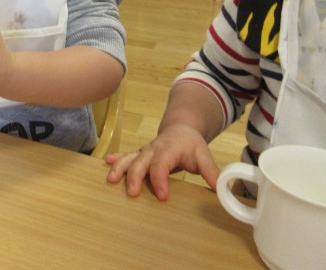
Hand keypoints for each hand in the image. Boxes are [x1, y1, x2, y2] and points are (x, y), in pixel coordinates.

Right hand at [105, 124, 219, 200]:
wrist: (181, 128)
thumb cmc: (191, 145)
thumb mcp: (204, 156)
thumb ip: (211, 172)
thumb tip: (220, 190)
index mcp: (170, 148)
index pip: (162, 164)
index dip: (160, 179)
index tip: (161, 196)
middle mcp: (154, 148)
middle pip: (141, 161)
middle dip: (135, 176)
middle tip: (132, 193)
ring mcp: (144, 150)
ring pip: (129, 157)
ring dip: (120, 167)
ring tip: (111, 179)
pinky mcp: (139, 154)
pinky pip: (125, 155)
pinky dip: (116, 159)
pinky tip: (106, 163)